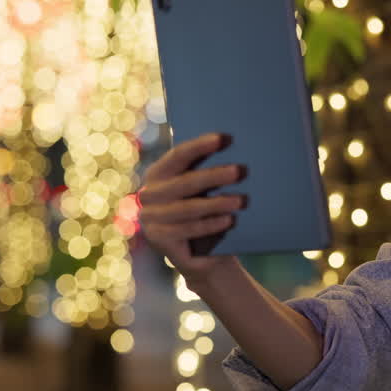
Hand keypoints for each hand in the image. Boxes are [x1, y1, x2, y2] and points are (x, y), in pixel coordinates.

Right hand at [137, 132, 247, 280]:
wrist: (197, 251)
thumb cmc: (203, 210)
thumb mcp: (202, 188)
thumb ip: (208, 170)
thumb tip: (233, 148)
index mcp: (158, 173)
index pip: (178, 155)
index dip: (200, 146)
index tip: (223, 138)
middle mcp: (149, 193)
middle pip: (185, 182)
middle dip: (214, 176)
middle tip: (240, 171)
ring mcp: (151, 217)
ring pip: (188, 208)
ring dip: (216, 203)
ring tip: (241, 201)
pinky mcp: (158, 239)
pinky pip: (188, 229)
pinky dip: (210, 224)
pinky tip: (230, 220)